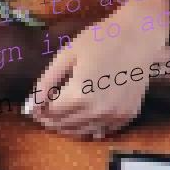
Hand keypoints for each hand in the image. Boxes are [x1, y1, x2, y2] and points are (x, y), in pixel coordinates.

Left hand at [26, 0, 169, 138]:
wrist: (139, 37)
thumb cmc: (100, 39)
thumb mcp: (67, 55)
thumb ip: (47, 82)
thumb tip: (31, 105)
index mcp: (80, 95)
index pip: (50, 114)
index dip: (39, 111)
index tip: (34, 106)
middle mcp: (97, 111)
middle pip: (65, 125)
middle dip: (51, 119)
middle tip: (46, 109)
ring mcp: (114, 116)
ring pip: (83, 132)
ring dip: (68, 126)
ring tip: (63, 112)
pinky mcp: (127, 116)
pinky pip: (103, 130)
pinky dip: (91, 126)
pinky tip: (86, 113)